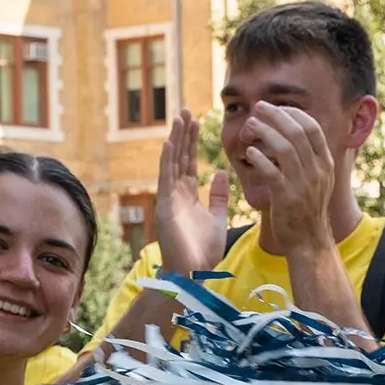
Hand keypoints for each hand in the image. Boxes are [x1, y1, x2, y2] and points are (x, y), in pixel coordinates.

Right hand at [153, 110, 230, 272]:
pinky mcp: (165, 207)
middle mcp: (176, 193)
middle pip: (179, 157)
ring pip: (172, 163)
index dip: (192, 141)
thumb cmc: (204, 250)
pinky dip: (167, 161)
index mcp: (187, 195)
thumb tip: (218, 172)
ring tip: (179, 118)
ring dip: (175, 140)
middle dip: (183, 134)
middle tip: (187, 110)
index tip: (197, 120)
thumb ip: (217, 196)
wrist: (195, 273)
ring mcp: (169, 199)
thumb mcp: (217, 218)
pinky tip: (170, 143)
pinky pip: (166, 180)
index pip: (189, 161)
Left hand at [241, 102, 337, 255]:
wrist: (309, 241)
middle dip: (276, 115)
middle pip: (297, 132)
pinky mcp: (286, 197)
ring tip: (250, 125)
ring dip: (265, 131)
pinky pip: (271, 171)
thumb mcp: (318, 180)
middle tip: (259, 107)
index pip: (312, 127)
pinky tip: (249, 152)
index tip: (277, 107)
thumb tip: (298, 132)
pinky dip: (259, 158)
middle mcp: (317, 170)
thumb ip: (311, 158)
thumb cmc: (308, 209)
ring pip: (284, 147)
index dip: (293, 113)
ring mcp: (303, 184)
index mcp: (325, 163)